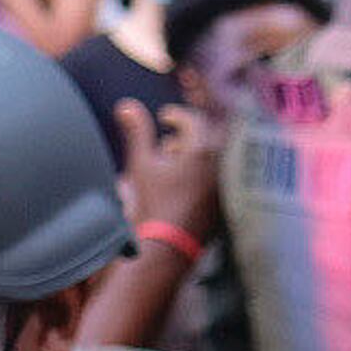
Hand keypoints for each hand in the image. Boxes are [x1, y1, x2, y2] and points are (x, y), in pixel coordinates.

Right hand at [115, 97, 221, 246]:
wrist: (168, 244)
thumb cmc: (155, 203)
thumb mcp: (142, 163)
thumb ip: (137, 131)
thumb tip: (126, 106)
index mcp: (202, 150)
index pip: (193, 120)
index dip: (176, 116)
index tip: (165, 117)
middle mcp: (220, 164)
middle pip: (206, 138)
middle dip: (185, 135)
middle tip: (167, 139)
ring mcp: (224, 183)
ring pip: (212, 158)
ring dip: (192, 154)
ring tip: (170, 161)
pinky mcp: (224, 201)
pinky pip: (217, 177)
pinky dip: (200, 172)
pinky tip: (180, 182)